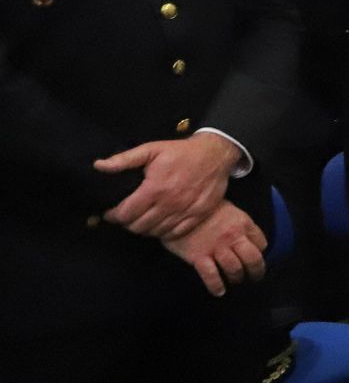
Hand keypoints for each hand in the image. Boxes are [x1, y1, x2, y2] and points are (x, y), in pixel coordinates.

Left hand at [96, 133, 239, 237]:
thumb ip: (124, 159)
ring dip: (144, 229)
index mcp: (155, 188)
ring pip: (156, 231)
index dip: (114, 216)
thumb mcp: (151, 149)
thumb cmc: (181, 152)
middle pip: (139, 226)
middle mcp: (170, 204)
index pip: (127, 213)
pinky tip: (159, 224)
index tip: (110, 213)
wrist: (216, 154)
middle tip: (125, 217)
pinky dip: (163, 232)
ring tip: (140, 220)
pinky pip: (175, 233)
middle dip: (127, 223)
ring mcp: (185, 212)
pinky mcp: (198, 216)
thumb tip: (98, 166)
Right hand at [161, 201, 267, 296]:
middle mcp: (233, 237)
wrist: (177, 206)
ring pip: (235, 269)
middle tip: (253, 278)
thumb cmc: (205, 208)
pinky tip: (219, 291)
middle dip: (256, 271)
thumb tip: (247, 239)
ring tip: (234, 280)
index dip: (260, 252)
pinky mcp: (199, 257)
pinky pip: (212, 276)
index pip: (261, 244)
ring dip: (236, 278)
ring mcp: (216, 247)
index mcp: (242, 223)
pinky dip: (217, 286)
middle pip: (253, 259)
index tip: (256, 257)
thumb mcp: (229, 210)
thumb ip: (240, 225)